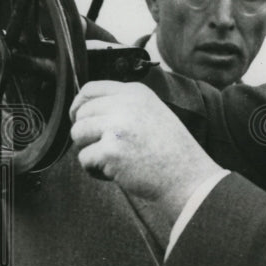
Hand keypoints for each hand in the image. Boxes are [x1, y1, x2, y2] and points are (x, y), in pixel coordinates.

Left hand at [69, 81, 221, 221]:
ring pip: (78, 134)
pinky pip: (84, 158)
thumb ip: (124, 105)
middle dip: (85, 133)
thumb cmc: (171, 150)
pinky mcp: (110, 151)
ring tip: (111, 160)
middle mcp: (125, 105)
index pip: (90, 89)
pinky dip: (95, 169)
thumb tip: (87, 110)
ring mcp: (117, 127)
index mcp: (135, 92)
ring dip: (89, 150)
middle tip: (104, 148)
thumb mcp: (153, 112)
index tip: (79, 119)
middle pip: (81, 113)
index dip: (79, 105)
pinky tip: (115, 172)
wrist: (187, 176)